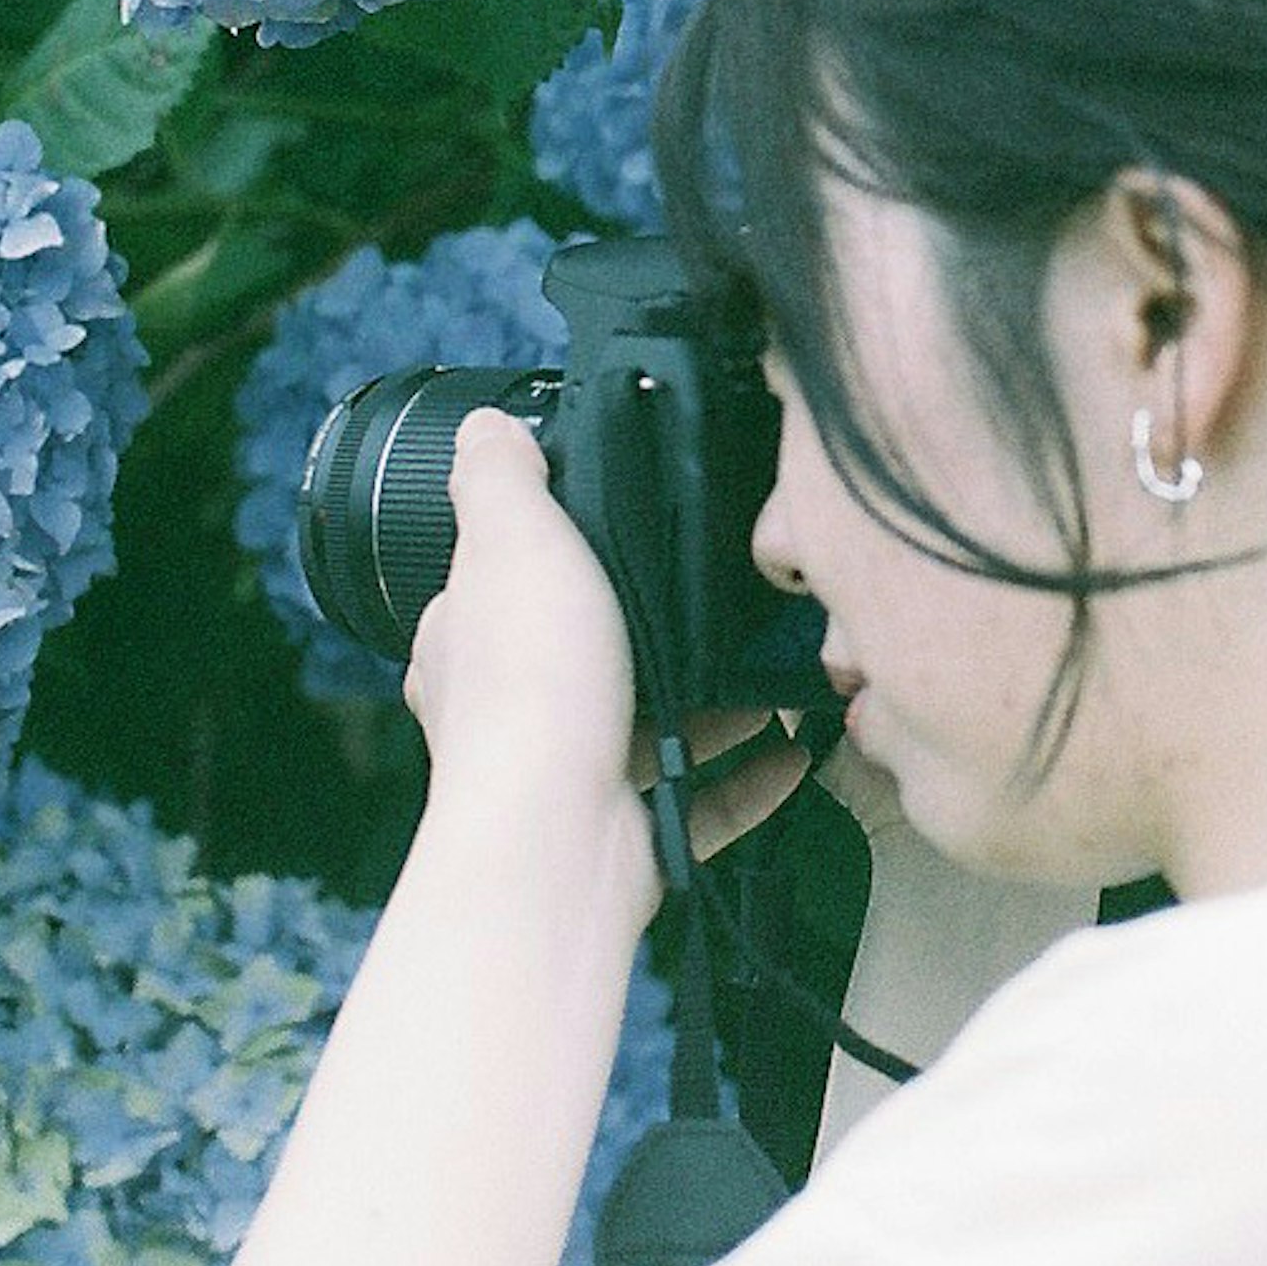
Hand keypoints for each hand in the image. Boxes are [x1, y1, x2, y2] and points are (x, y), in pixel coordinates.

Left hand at [410, 408, 835, 880]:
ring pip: (653, 723)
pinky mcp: (627, 832)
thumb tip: (488, 429)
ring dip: (719, 699)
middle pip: (593, 650)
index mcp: (471, 638)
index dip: (563, 550)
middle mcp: (510, 711)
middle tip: (731, 594)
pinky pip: (704, 799)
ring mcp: (568, 774)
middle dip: (661, 627)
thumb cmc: (530, 685)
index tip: (635, 529)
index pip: (507, 580)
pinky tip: (795, 747)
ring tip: (780, 664)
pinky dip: (753, 775)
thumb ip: (498, 478)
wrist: (557, 837)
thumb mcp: (511, 538)